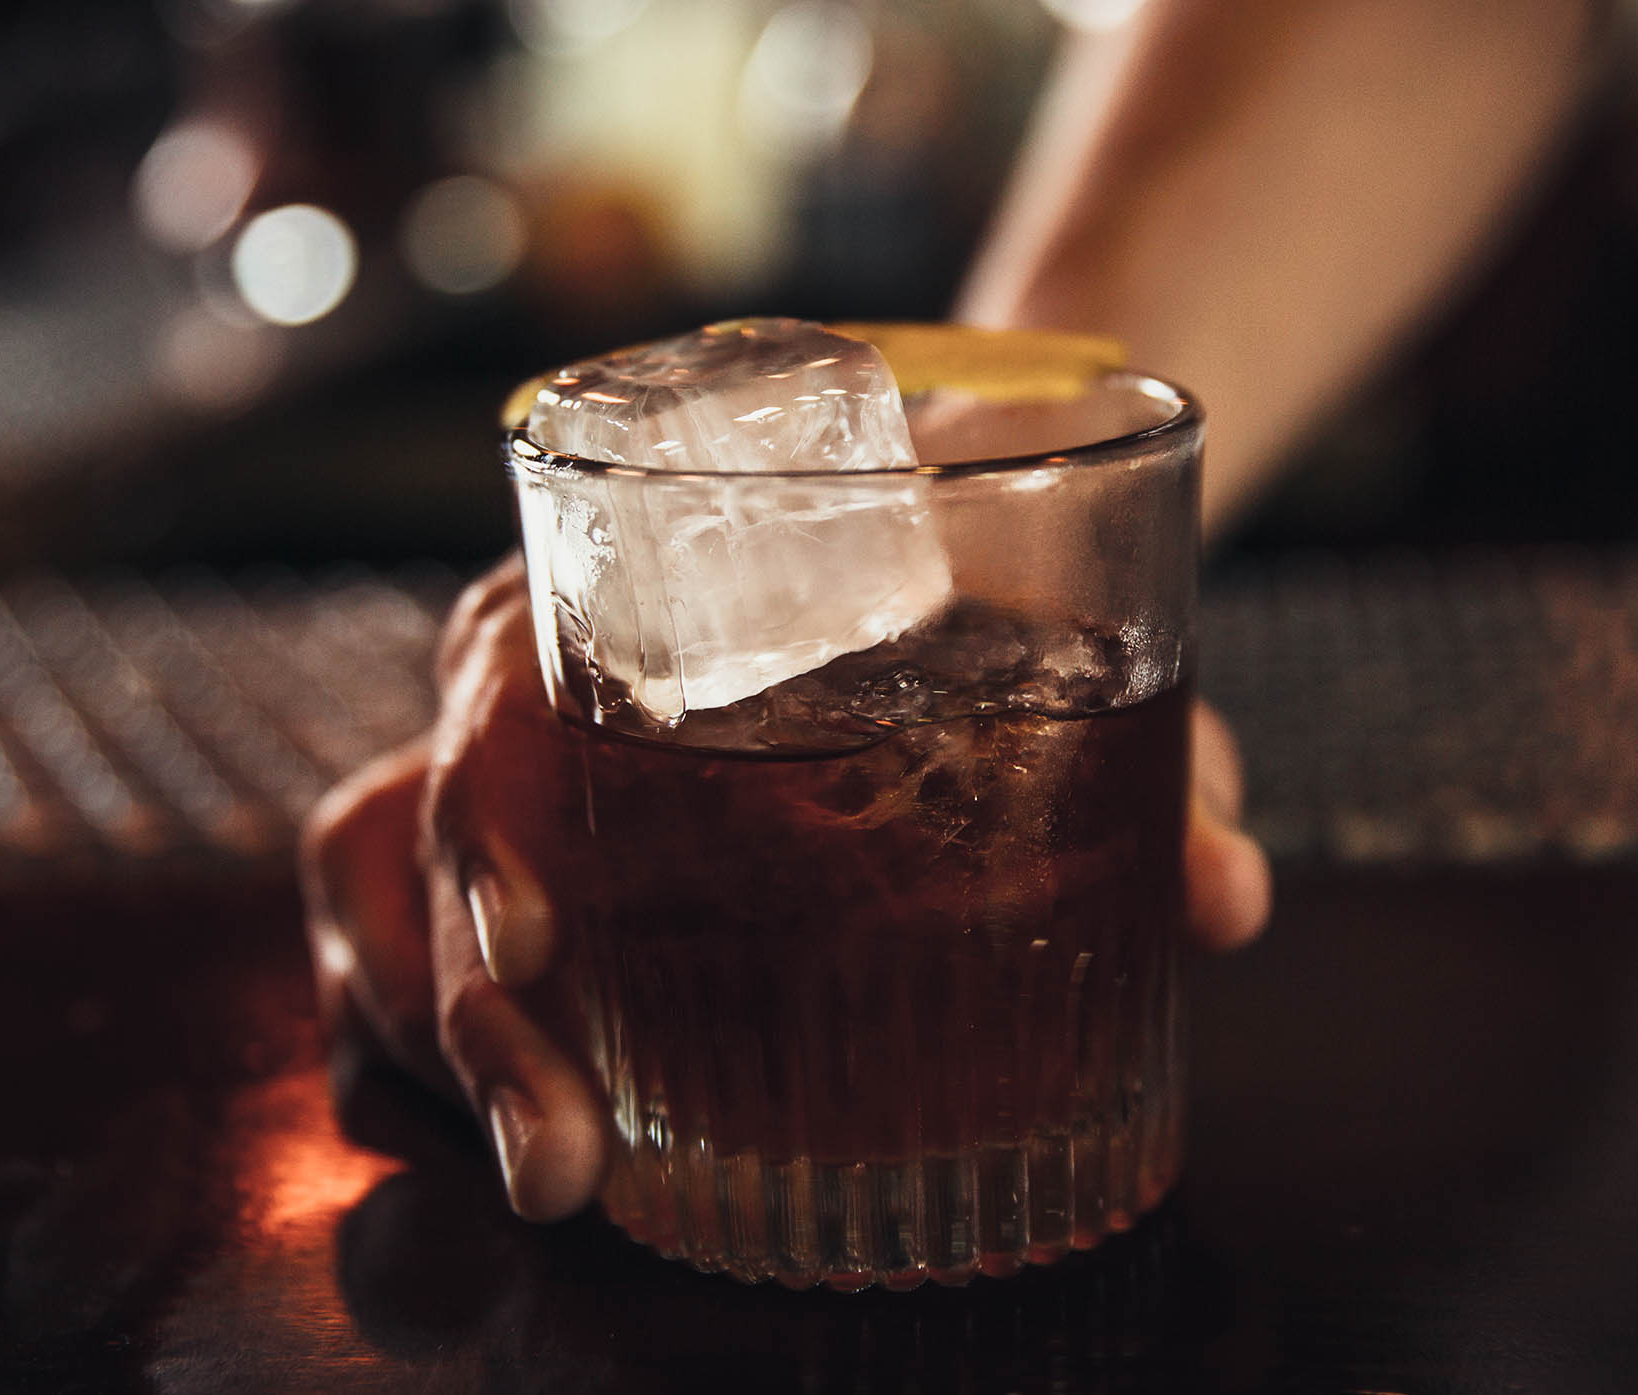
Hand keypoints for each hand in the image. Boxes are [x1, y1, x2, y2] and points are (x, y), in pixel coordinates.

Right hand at [301, 556, 1273, 1221]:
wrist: (977, 469)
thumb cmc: (996, 531)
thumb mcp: (1086, 613)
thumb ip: (1163, 745)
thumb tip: (1225, 897)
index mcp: (646, 553)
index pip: (503, 674)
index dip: (491, 810)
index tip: (538, 941)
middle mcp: (564, 649)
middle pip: (438, 817)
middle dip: (467, 1003)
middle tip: (558, 1155)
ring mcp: (558, 735)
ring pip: (412, 878)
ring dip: (455, 1036)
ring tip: (555, 1169)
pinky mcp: (581, 814)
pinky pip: (460, 913)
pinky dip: (475, 1017)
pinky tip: (555, 1117)